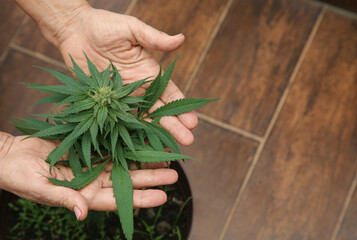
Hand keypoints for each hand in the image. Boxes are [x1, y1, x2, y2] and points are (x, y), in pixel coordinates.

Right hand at [0, 133, 177, 220]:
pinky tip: (145, 141)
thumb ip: (63, 199)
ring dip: (145, 162)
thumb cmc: (20, 175)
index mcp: (83, 195)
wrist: (10, 156)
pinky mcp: (90, 149)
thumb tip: (82, 214)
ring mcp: (93, 164)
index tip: (163, 196)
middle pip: (128, 181)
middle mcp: (93, 181)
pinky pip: (113, 147)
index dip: (141, 198)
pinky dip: (130, 145)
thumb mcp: (40, 188)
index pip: (118, 199)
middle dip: (151, 179)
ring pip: (125, 164)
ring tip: (167, 159)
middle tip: (174, 175)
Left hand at [57, 8, 197, 145]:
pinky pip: (118, 119)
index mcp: (149, 72)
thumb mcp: (132, 29)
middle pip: (160, 110)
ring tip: (168, 149)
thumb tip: (181, 38)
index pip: (170, 93)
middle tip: (187, 142)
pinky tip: (138, 145)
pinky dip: (128, 132)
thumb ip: (155, 38)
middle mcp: (139, 88)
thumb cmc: (104, 26)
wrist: (74, 30)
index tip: (192, 122)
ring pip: (142, 119)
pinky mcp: (105, 102)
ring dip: (154, 134)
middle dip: (174, 126)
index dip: (181, 107)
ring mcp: (122, 97)